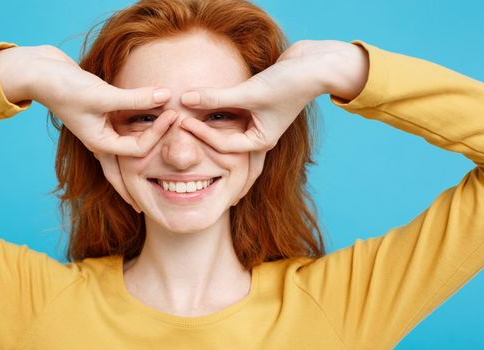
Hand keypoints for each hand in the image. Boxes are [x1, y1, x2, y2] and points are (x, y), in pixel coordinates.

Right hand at [0, 45, 180, 210]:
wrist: (40, 73)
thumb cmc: (66, 87)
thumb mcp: (102, 95)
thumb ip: (136, 98)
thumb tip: (166, 96)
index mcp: (100, 144)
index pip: (137, 149)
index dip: (158, 133)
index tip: (174, 115)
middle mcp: (99, 142)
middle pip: (120, 174)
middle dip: (131, 190)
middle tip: (143, 207)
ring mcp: (98, 132)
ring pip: (120, 157)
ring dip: (133, 165)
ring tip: (145, 181)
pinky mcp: (98, 119)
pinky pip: (119, 135)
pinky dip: (131, 136)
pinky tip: (137, 138)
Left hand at [179, 40, 367, 200]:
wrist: (315, 64)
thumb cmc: (289, 84)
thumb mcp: (249, 92)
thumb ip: (216, 97)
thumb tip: (185, 98)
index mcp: (259, 142)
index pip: (223, 145)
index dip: (201, 134)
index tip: (182, 121)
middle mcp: (257, 134)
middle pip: (222, 138)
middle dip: (201, 132)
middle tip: (177, 125)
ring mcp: (256, 119)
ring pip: (225, 123)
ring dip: (207, 117)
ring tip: (185, 112)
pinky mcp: (254, 103)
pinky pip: (231, 108)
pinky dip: (217, 104)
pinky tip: (201, 99)